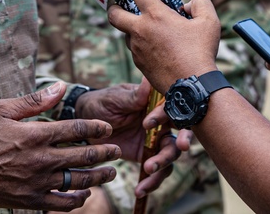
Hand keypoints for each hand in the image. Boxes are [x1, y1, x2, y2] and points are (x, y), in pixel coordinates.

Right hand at [0, 82, 120, 210]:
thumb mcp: (3, 109)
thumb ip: (35, 99)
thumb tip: (61, 86)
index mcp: (36, 134)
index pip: (76, 128)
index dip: (96, 127)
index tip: (107, 128)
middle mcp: (41, 159)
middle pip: (83, 156)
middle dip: (104, 153)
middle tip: (116, 151)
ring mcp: (37, 182)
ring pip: (77, 181)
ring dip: (98, 177)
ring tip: (109, 173)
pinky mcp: (30, 201)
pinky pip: (61, 204)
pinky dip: (76, 200)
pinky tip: (84, 195)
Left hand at [76, 79, 184, 195]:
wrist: (86, 121)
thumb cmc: (102, 102)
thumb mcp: (115, 98)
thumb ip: (133, 96)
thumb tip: (148, 81)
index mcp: (155, 103)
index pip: (171, 107)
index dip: (164, 116)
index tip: (146, 123)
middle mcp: (160, 122)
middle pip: (181, 132)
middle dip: (183, 140)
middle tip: (179, 147)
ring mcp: (155, 140)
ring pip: (171, 154)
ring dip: (164, 164)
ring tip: (148, 170)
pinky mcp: (147, 156)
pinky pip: (157, 171)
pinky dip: (152, 181)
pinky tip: (141, 189)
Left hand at [108, 0, 218, 93]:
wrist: (192, 85)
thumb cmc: (200, 52)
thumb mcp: (209, 21)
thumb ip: (200, 3)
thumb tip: (188, 5)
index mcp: (156, 15)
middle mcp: (141, 30)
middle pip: (114, 14)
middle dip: (116, 8)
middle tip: (125, 9)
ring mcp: (137, 48)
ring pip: (126, 34)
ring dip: (133, 30)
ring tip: (152, 33)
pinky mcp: (139, 64)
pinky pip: (135, 50)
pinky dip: (142, 47)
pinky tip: (159, 50)